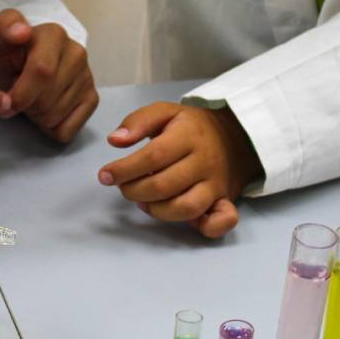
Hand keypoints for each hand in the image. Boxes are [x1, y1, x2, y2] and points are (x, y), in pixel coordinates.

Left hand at [0, 9, 98, 142]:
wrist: (22, 65)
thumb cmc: (8, 55)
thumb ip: (5, 29)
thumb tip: (22, 31)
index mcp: (54, 35)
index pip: (42, 71)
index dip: (20, 93)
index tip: (7, 98)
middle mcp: (77, 52)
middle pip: (46, 99)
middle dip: (25, 106)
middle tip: (18, 96)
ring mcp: (88, 76)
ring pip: (54, 117)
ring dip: (36, 117)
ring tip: (31, 99)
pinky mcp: (92, 97)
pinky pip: (67, 129)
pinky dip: (50, 128)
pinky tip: (45, 109)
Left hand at [97, 103, 262, 237]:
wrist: (234, 135)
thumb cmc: (190, 126)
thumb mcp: (165, 112)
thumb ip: (137, 121)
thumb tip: (114, 140)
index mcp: (188, 136)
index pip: (153, 156)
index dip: (125, 169)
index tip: (105, 175)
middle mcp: (204, 161)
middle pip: (164, 186)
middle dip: (134, 191)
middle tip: (124, 187)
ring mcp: (216, 183)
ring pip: (187, 207)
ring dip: (158, 211)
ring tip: (144, 202)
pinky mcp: (225, 199)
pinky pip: (223, 220)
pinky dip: (207, 227)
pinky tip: (189, 223)